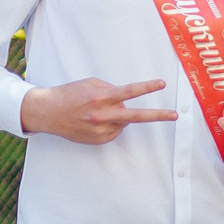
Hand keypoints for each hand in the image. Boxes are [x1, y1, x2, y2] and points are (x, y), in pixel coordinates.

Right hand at [20, 77, 175, 143]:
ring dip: (118, 116)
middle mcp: (103, 114)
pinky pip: (114, 131)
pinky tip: (94, 121)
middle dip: (157, 116)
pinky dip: (110, 125)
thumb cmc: (70, 94)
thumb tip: (127, 99)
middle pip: (136, 116)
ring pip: (123, 122)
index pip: (129, 91)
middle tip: (175, 115)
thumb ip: (111, 90)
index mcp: (101, 97)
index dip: (147, 87)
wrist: (48, 112)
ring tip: (98, 111)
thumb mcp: (91, 84)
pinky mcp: (98, 140)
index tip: (162, 84)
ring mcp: (100, 129)